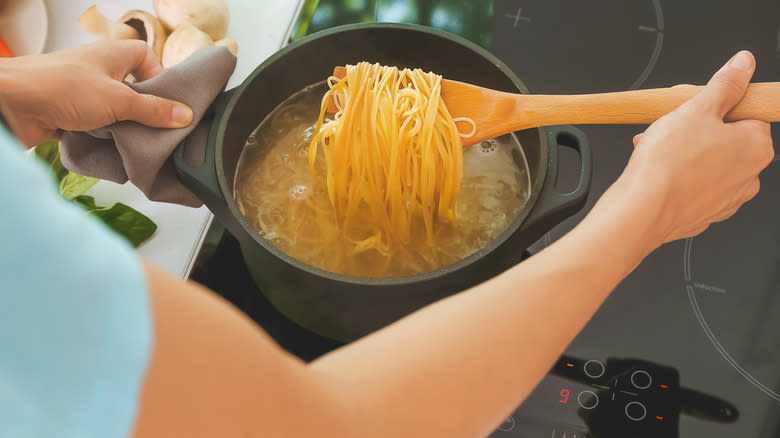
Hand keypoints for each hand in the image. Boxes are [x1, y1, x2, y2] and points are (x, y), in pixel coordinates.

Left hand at [0, 40, 192, 146]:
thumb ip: (153, 110)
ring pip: (115, 111)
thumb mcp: (119, 100)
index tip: (169, 99)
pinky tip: (111, 150)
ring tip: (135, 142)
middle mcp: (97, 71)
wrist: (11, 104)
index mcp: (112, 55)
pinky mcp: (68, 116)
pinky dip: (104, 140)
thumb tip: (184, 114)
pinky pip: (96, 129)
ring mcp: (82, 94)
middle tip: (157, 127)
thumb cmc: (60, 87)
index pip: (146, 57)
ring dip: (124, 128)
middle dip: (144, 110)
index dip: (159, 75)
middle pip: (132, 88)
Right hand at [619, 50, 773, 244]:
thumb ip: (725, 84)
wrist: (642, 210)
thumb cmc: (669, 164)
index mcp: (756, 146)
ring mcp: (726, 199)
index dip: (716, 106)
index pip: (746, 114)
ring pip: (706, 164)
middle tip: (671, 126)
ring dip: (683, 153)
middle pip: (725, 139)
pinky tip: (657, 170)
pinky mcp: (703, 214)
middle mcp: (749, 176)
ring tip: (657, 148)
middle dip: (695, 130)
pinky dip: (677, 177)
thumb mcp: (697, 108)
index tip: (696, 107)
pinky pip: (693, 187)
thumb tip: (743, 64)